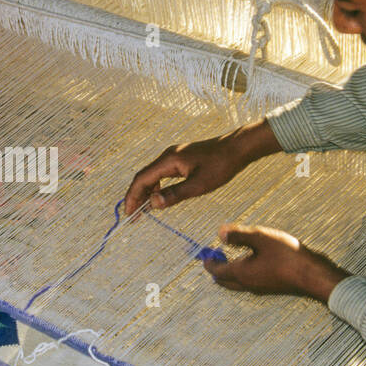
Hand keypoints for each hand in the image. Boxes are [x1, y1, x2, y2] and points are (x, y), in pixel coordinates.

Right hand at [123, 120, 279, 214]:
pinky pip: (162, 174)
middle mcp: (168, 156)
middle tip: (133, 216)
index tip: (128, 213)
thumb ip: (175, 194)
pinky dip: (157, 187)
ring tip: (144, 211)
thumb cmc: (221, 166)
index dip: (132, 196)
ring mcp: (174, 157)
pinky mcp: (181, 159)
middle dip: (136, 196)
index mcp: (169, 160)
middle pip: (144, 177)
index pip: (142, 179)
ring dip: (146, 192)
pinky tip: (160, 198)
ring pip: (153, 176)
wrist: (237, 148)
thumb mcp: (198, 185)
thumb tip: (153, 204)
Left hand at [203, 224, 348, 302]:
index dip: (209, 263)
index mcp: (241, 273)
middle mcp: (248, 284)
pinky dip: (244, 274)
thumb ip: (239, 235)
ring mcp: (261, 288)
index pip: (217, 271)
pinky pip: (251, 282)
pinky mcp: (273, 287)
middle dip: (218, 270)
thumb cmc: (288, 256)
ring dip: (231, 273)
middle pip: (225, 281)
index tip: (205, 256)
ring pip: (238, 283)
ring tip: (232, 259)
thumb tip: (219, 233)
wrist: (314, 276)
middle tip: (215, 258)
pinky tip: (254, 263)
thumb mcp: (261, 238)